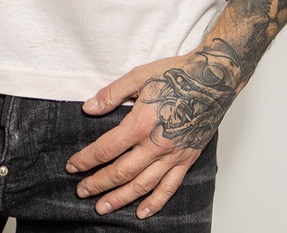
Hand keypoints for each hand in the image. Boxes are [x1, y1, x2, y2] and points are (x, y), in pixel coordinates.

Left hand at [65, 51, 225, 219]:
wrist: (213, 80)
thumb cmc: (177, 74)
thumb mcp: (140, 76)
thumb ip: (112, 93)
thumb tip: (89, 108)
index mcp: (141, 123)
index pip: (106, 148)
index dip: (87, 159)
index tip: (73, 166)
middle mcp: (156, 144)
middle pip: (121, 172)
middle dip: (98, 183)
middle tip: (81, 191)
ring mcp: (172, 155)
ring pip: (142, 185)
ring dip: (120, 198)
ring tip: (103, 207)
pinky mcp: (186, 159)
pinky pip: (169, 188)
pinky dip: (155, 203)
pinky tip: (141, 212)